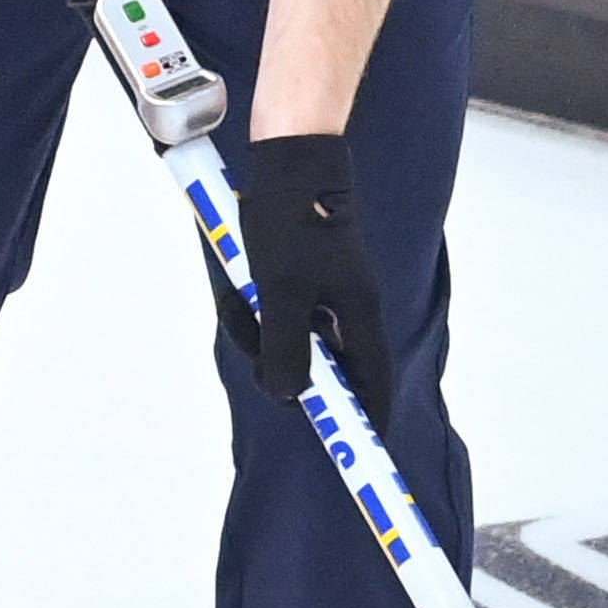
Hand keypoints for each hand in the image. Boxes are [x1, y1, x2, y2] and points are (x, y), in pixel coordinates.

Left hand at [218, 133, 395, 410]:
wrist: (287, 157)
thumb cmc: (290, 219)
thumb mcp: (280, 293)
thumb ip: (286, 349)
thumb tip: (290, 398)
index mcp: (359, 316)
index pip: (371, 384)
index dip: (363, 418)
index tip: (356, 450)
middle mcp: (349, 309)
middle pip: (320, 366)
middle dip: (277, 361)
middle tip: (250, 342)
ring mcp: (326, 293)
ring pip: (288, 337)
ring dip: (255, 328)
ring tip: (237, 297)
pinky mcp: (302, 277)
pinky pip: (274, 311)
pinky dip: (251, 306)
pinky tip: (237, 286)